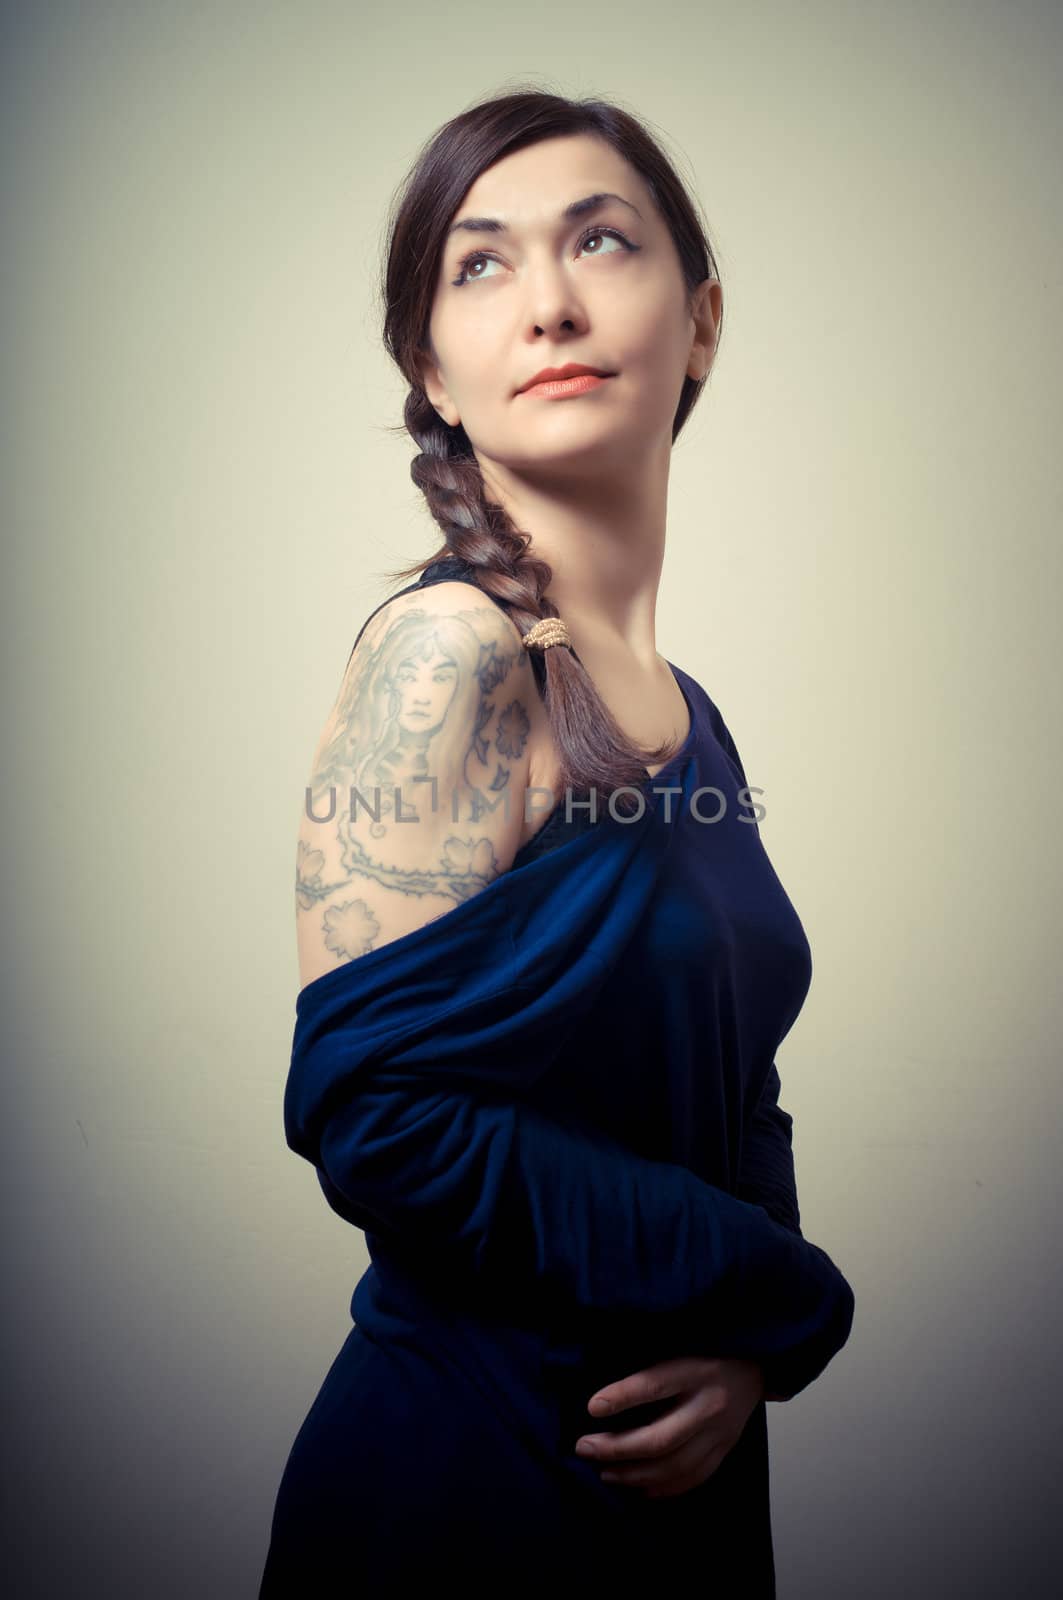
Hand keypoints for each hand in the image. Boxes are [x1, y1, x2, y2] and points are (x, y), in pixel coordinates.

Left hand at [574, 1355, 767, 1498]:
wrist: (755, 1363)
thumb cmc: (706, 1349)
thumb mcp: (681, 1343)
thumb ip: (649, 1361)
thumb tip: (604, 1385)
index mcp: (695, 1370)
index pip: (653, 1385)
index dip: (621, 1398)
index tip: (591, 1407)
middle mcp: (709, 1404)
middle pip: (660, 1438)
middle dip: (617, 1448)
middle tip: (583, 1448)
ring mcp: (720, 1432)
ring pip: (674, 1466)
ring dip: (634, 1474)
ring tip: (605, 1472)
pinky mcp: (726, 1449)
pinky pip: (693, 1477)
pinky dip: (664, 1487)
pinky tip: (639, 1487)